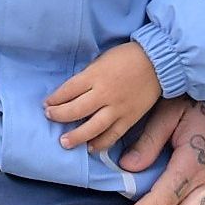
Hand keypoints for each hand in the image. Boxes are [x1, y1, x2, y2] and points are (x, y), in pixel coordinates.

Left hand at [45, 41, 161, 153]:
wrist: (157, 62)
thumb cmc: (127, 57)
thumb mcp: (102, 60)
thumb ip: (88, 76)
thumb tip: (73, 92)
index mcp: (96, 75)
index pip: (68, 90)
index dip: (55, 99)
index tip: (47, 104)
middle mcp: (104, 93)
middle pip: (76, 110)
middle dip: (59, 116)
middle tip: (50, 118)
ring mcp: (118, 108)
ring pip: (93, 127)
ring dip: (76, 136)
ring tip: (64, 142)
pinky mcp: (130, 118)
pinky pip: (113, 134)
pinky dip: (101, 143)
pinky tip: (91, 148)